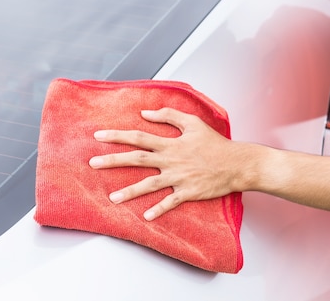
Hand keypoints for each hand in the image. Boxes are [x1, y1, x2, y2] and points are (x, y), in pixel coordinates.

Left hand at [89, 108, 250, 220]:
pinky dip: (159, 209)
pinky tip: (145, 216)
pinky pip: (171, 202)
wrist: (236, 163)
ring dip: (130, 191)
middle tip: (93, 163)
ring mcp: (179, 177)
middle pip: (137, 159)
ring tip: (112, 198)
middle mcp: (171, 160)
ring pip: (149, 184)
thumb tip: (145, 113)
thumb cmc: (214, 143)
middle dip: (113, 160)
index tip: (98, 136)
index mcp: (170, 143)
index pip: (138, 137)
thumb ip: (169, 115)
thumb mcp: (193, 123)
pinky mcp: (188, 192)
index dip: (117, 135)